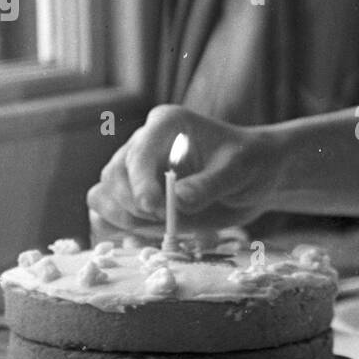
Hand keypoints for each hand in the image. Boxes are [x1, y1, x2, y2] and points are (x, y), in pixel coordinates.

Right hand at [86, 104, 278, 241]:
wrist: (255, 178)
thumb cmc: (250, 163)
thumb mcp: (238, 171)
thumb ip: (208, 185)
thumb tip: (176, 201)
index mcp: (166, 123)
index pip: (137, 152)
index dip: (140, 182)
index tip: (156, 208)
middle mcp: (144, 143)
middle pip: (112, 176)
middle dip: (133, 205)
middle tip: (167, 220)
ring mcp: (136, 171)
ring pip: (103, 195)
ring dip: (126, 219)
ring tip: (164, 227)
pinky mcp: (136, 196)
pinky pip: (107, 214)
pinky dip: (122, 229)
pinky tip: (152, 235)